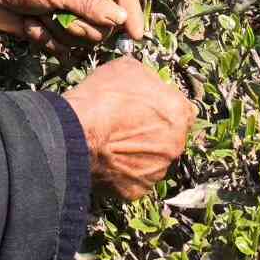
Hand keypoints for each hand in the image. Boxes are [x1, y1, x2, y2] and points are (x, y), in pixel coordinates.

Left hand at [0, 0, 144, 56]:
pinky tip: (33, 26)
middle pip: (106, 23)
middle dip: (81, 25)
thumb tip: (120, 18)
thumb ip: (90, 4)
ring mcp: (72, 14)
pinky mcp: (58, 31)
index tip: (134, 35)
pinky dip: (48, 39)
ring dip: (60, 31)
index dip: (132, 13)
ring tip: (41, 17)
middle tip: (60, 16)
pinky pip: (66, 47)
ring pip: (85, 39)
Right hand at [64, 57, 195, 200]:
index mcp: (179, 113)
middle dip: (153, 134)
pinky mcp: (136, 190)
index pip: (183, 112)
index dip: (165, 110)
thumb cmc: (103, 97)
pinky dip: (122, 174)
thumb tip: (147, 84)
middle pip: (169, 140)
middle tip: (128, 128)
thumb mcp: (129, 68)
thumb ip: (148, 79)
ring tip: (113, 145)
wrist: (75, 131)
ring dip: (139, 155)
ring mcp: (157, 171)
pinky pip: (133, 181)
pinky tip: (107, 161)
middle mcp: (175, 145)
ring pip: (152, 162)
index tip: (149, 109)